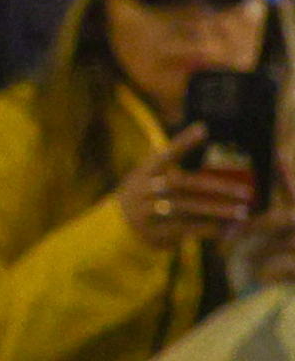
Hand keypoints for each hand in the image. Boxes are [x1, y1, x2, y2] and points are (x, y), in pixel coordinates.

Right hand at [113, 125, 258, 253]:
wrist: (116, 228)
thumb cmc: (146, 197)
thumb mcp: (150, 180)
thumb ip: (177, 174)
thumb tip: (220, 170)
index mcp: (144, 172)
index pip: (164, 153)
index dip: (182, 142)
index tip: (203, 129)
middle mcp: (143, 189)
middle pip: (181, 183)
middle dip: (216, 186)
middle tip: (245, 191)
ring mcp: (146, 211)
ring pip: (186, 207)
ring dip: (217, 210)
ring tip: (242, 212)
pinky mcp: (152, 231)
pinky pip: (184, 228)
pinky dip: (206, 228)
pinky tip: (225, 228)